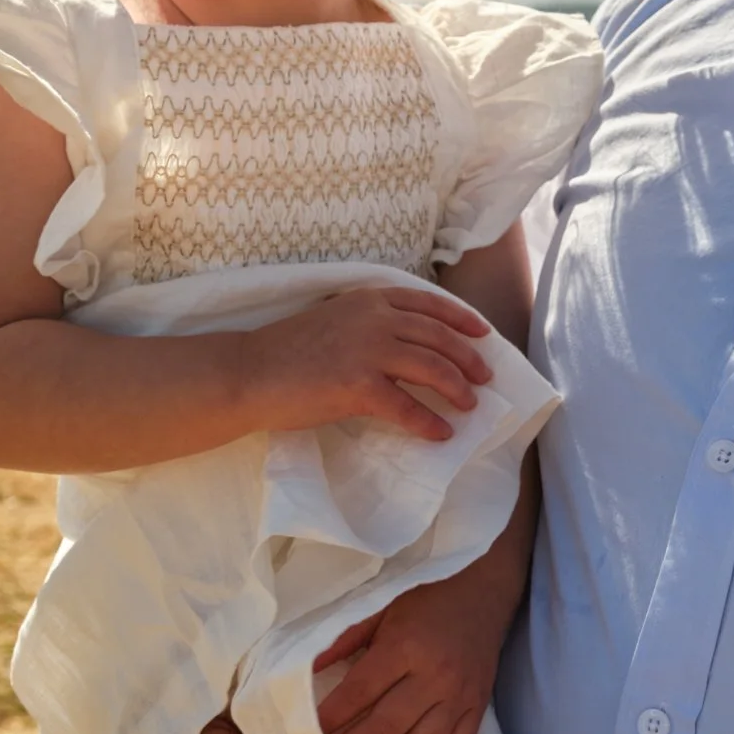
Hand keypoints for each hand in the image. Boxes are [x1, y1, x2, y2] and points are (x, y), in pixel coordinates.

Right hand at [246, 285, 494, 441]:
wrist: (249, 371)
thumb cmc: (286, 350)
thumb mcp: (335, 319)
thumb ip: (369, 324)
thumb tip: (407, 347)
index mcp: (369, 299)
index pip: (429, 304)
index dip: (461, 320)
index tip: (483, 334)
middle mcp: (375, 318)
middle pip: (439, 337)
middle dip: (468, 358)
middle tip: (484, 377)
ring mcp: (369, 350)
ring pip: (432, 368)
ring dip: (457, 389)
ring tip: (469, 406)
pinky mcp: (359, 385)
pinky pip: (408, 407)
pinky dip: (429, 422)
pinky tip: (441, 434)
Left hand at [314, 540, 524, 733]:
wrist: (484, 591)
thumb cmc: (426, 596)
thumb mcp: (381, 605)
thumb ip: (344, 639)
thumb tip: (305, 672)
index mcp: (406, 646)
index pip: (359, 694)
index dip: (329, 719)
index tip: (306, 733)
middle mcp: (435, 676)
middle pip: (385, 729)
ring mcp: (460, 698)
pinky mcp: (478, 710)